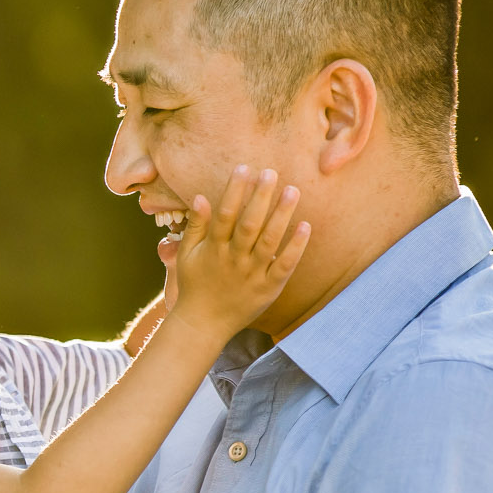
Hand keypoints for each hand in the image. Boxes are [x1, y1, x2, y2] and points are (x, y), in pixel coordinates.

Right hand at [166, 167, 308, 336]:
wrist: (204, 324)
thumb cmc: (195, 284)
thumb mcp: (187, 254)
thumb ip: (196, 226)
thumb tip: (200, 196)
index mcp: (214, 249)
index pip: (225, 215)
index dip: (235, 190)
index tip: (244, 168)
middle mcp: (234, 260)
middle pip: (249, 225)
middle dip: (260, 197)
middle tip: (271, 172)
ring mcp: (252, 274)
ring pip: (269, 241)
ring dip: (281, 215)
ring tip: (292, 191)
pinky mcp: (268, 288)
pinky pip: (284, 265)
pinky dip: (296, 247)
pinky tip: (306, 226)